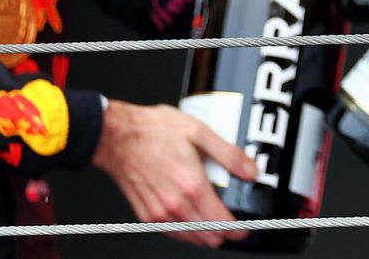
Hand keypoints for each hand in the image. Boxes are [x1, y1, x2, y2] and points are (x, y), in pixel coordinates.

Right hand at [91, 100, 258, 247]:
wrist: (116, 137)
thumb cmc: (152, 131)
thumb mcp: (200, 132)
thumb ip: (229, 155)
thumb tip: (251, 171)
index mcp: (191, 185)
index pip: (221, 222)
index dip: (237, 230)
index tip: (245, 229)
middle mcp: (174, 204)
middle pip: (207, 235)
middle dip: (224, 234)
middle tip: (234, 227)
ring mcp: (158, 212)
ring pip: (189, 238)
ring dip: (205, 236)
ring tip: (217, 227)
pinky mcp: (146, 214)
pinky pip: (171, 233)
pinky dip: (185, 233)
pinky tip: (192, 224)